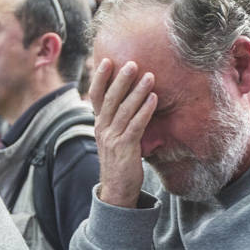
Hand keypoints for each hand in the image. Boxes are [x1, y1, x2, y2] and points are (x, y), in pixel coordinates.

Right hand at [88, 58, 156, 207]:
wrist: (117, 189)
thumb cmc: (120, 161)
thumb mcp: (114, 137)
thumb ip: (118, 119)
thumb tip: (128, 100)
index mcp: (99, 124)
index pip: (95, 95)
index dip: (99, 77)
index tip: (106, 60)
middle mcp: (102, 129)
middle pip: (110, 98)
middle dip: (121, 79)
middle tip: (132, 63)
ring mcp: (112, 138)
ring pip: (124, 110)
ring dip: (138, 91)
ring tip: (150, 76)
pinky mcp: (125, 148)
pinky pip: (136, 125)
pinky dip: (145, 111)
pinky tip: (154, 99)